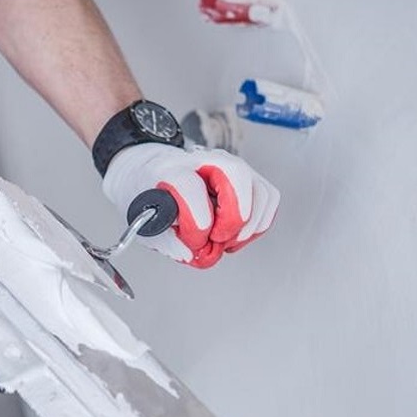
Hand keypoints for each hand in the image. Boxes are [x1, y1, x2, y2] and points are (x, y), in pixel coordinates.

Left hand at [102, 143, 279, 267]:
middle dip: (233, 218)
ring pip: (260, 190)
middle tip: (218, 239)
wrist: (150, 174)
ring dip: (249, 226)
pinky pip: (269, 199)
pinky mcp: (248, 178)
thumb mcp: (147, 223)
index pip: (190, 186)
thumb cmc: (150, 197)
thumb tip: (198, 254)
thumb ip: (171, 242)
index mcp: (171, 169)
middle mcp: (204, 161)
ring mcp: (230, 166)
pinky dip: (258, 224)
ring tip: (226, 241)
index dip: (196, 221)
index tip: (195, 241)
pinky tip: (236, 235)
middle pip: (237, 175)